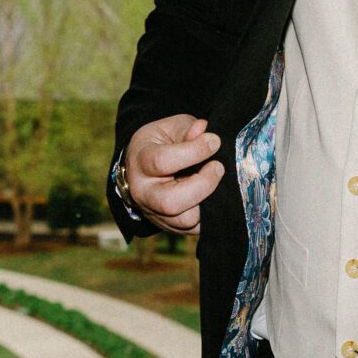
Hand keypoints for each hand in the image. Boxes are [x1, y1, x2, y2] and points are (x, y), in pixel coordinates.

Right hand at [125, 114, 224, 234]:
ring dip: (208, 201)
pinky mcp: (171, 228)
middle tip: (218, 167)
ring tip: (216, 181)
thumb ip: (188, 129)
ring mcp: (155, 214)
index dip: (194, 151)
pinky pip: (194, 229)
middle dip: (203, 185)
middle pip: (170, 202)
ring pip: (185, 221)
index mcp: (140, 162)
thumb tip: (205, 130)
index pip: (163, 162)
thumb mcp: (170, 128)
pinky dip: (210, 214)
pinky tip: (214, 195)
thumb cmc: (161, 144)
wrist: (145, 168)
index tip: (214, 142)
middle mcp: (144, 193)